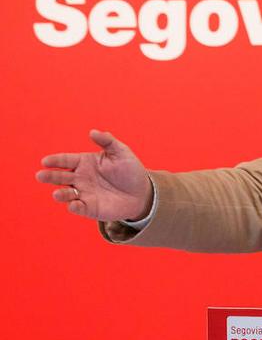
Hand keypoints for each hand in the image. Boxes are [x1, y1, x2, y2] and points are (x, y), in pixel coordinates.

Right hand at [36, 130, 153, 220]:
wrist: (141, 192)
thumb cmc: (130, 170)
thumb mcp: (121, 152)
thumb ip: (107, 141)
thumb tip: (93, 132)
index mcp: (84, 162)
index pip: (65, 160)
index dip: (55, 160)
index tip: (45, 161)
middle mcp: (79, 178)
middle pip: (60, 176)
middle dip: (50, 176)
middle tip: (40, 176)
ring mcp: (83, 193)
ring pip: (66, 193)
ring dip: (60, 194)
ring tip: (56, 193)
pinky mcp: (89, 208)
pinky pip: (78, 207)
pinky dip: (74, 206)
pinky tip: (73, 204)